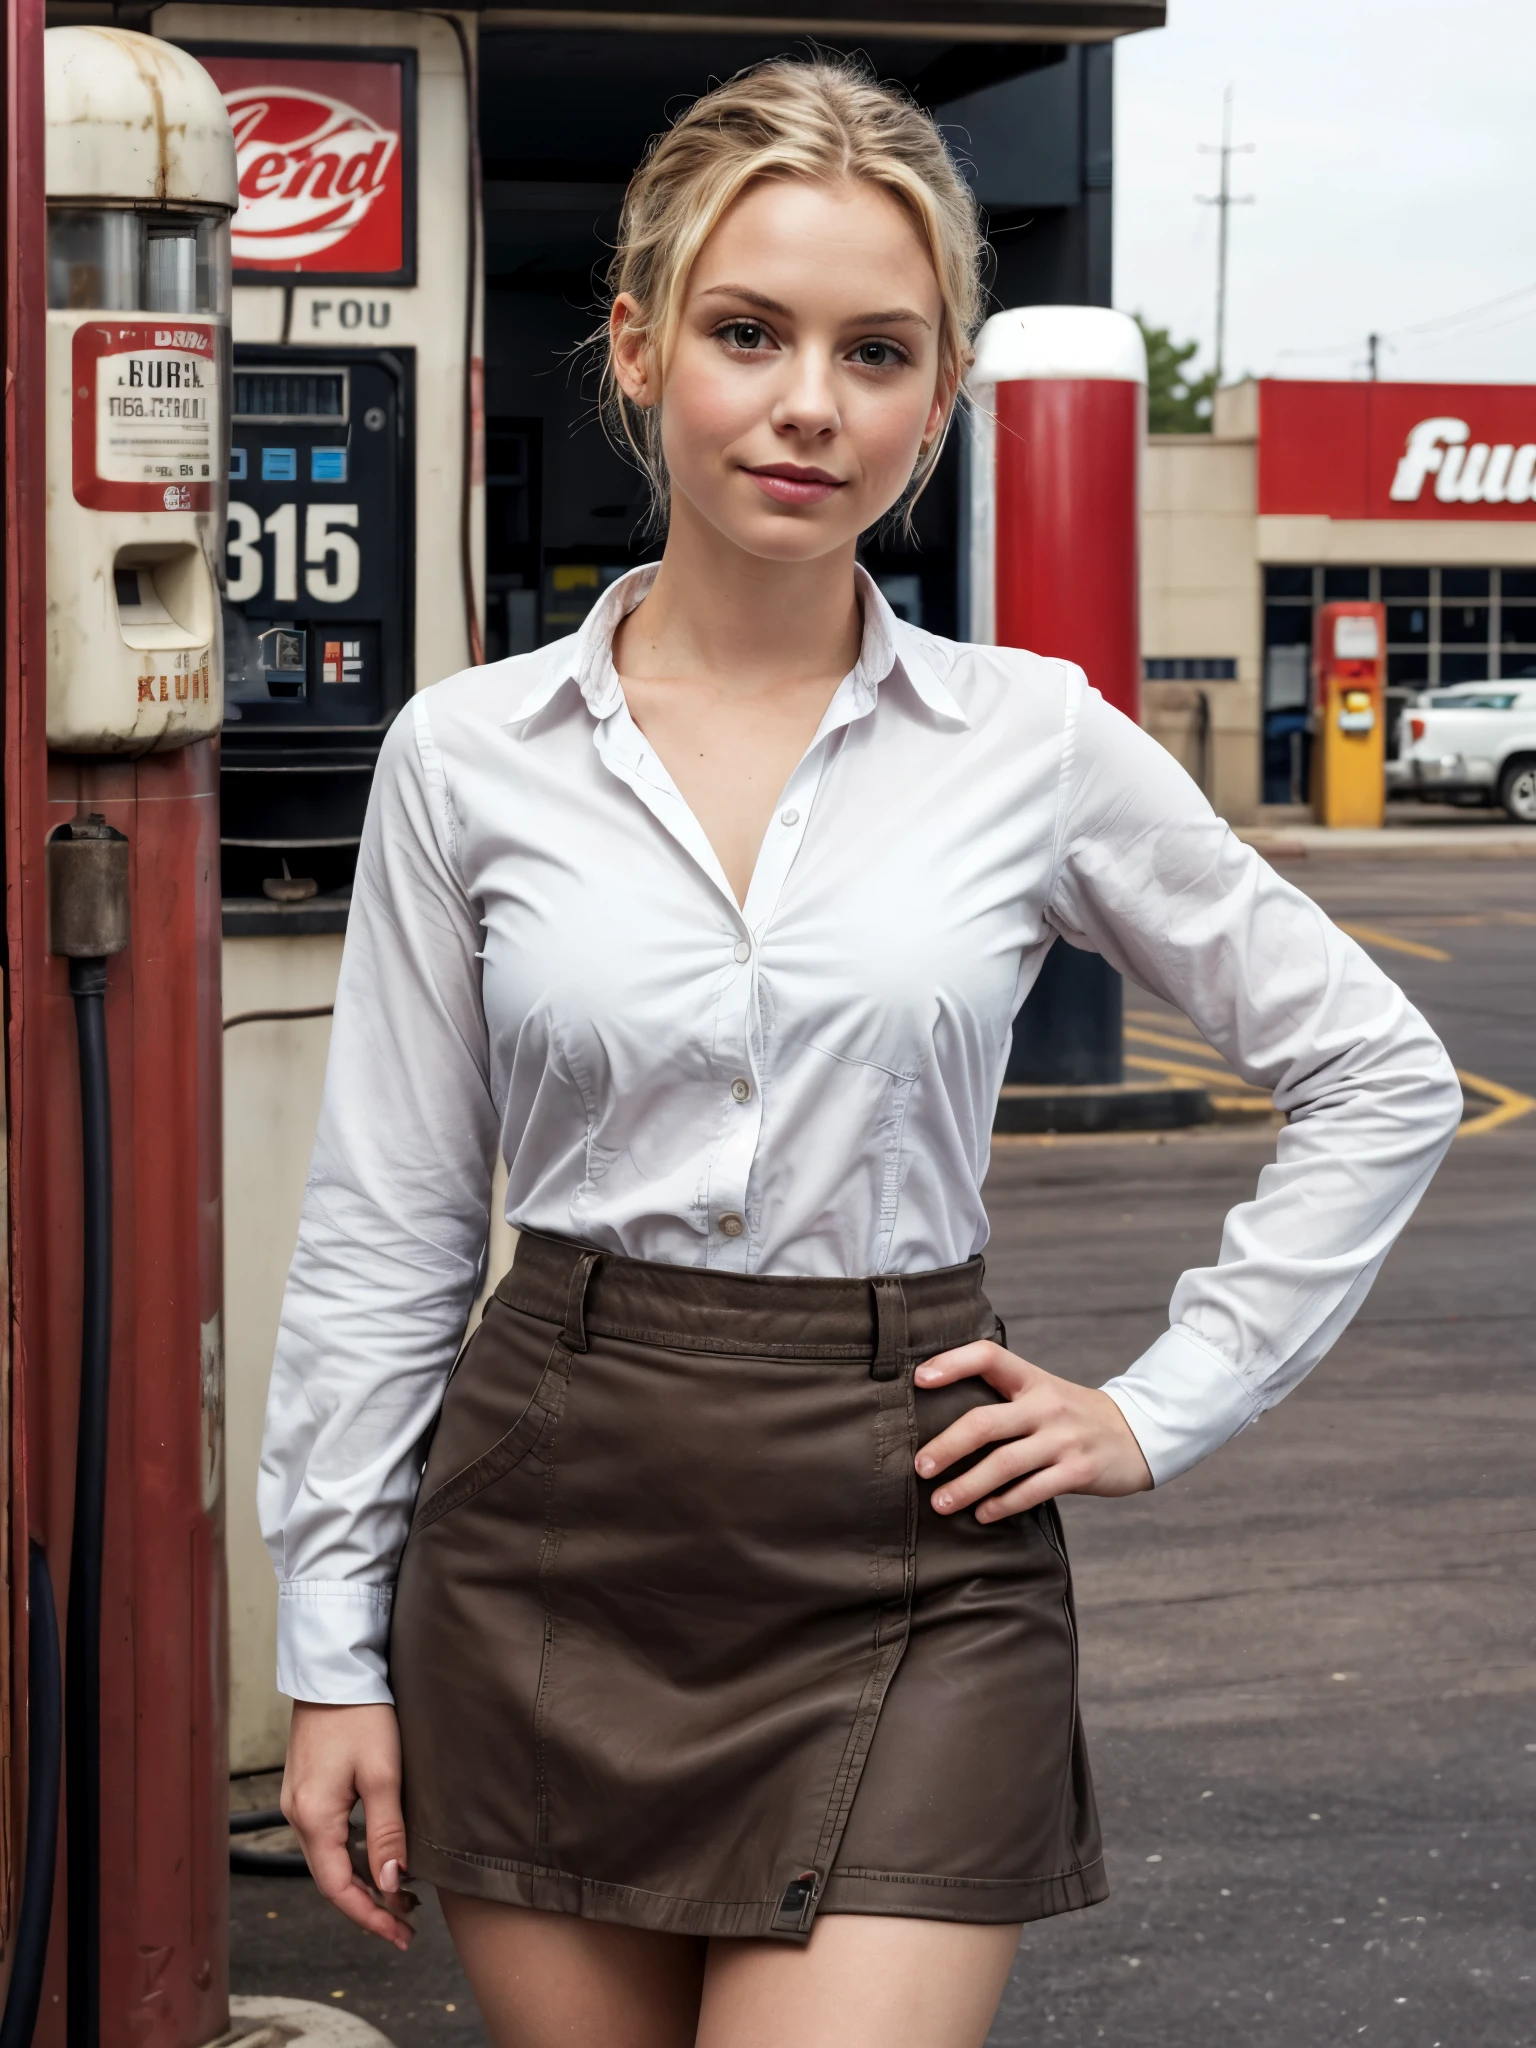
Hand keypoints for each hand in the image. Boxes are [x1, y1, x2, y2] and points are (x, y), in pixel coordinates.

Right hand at [281, 1701, 415, 1949]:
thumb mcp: (383, 1774)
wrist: (335, 1669)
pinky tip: (376, 1855)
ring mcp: (299, 1801)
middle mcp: (298, 1815)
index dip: (370, 1916)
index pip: (339, 1889)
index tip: (401, 1934)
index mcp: (314, 1818)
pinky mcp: (307, 1787)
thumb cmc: (361, 1715)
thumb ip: (387, 1832)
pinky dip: (352, 1855)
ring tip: (402, 1894)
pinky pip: (328, 1836)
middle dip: (370, 1904)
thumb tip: (392, 1884)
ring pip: (330, 1858)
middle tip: (409, 1919)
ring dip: (362, 1880)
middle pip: (332, 1878)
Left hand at [914, 1340, 1152, 1520]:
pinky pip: (1031, 1491)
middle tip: (920, 1467)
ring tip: (940, 1503)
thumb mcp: (1043, 1393)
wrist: (1137, 1434)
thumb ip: (1004, 1400)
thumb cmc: (1073, 1416)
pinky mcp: (1078, 1471)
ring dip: (966, 1486)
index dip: (952, 1363)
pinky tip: (982, 1514)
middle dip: (947, 1447)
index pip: (988, 1356)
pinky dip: (1002, 1505)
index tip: (919, 1379)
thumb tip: (941, 1421)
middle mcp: (1045, 1406)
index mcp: (1032, 1380)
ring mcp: (1063, 1439)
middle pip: (985, 1422)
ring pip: (1004, 1464)